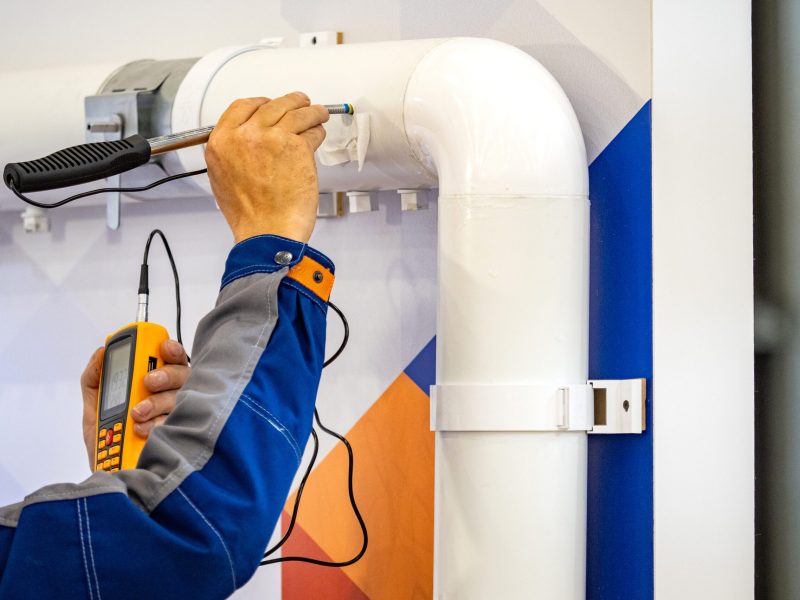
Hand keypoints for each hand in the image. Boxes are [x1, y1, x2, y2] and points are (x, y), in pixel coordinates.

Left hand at [80, 339, 190, 468]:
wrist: (111, 478)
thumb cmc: (108, 444)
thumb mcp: (94, 409)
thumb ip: (95, 379)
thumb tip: (100, 353)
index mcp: (155, 385)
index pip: (171, 358)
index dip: (170, 350)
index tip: (162, 348)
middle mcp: (171, 398)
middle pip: (183, 374)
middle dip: (166, 374)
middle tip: (148, 382)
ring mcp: (178, 418)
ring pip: (182, 398)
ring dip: (158, 403)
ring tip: (136, 414)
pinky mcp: (180, 437)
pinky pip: (179, 424)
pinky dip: (159, 426)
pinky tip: (143, 432)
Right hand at [205, 92, 328, 243]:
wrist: (268, 231)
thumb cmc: (250, 216)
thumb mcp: (223, 178)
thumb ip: (233, 153)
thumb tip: (249, 141)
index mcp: (222, 142)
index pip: (242, 107)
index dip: (261, 104)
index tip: (270, 105)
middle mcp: (244, 135)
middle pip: (272, 106)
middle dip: (290, 102)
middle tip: (301, 103)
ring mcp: (271, 138)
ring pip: (296, 113)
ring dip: (311, 112)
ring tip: (318, 114)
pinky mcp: (296, 146)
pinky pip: (311, 131)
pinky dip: (318, 131)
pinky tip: (319, 133)